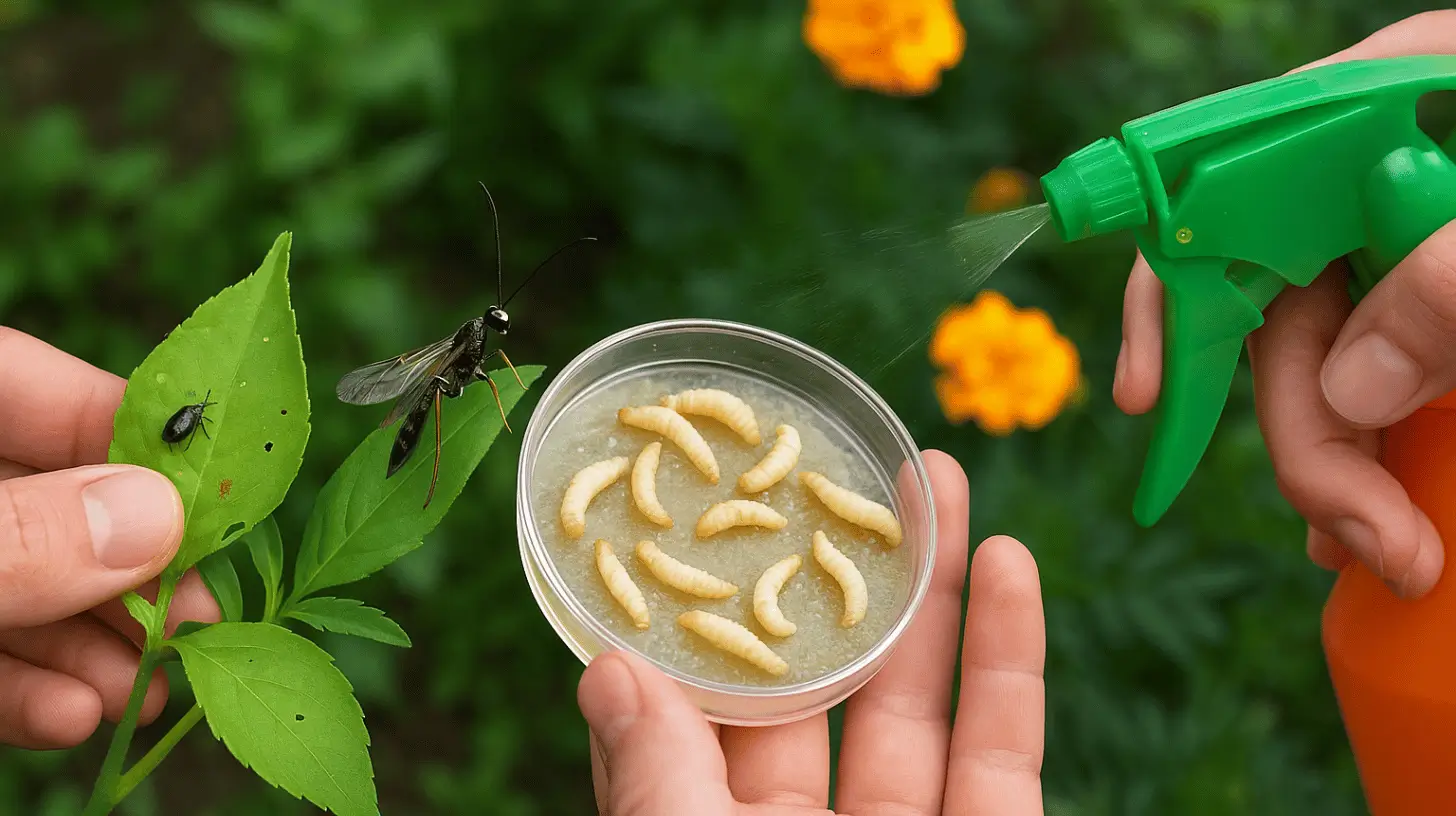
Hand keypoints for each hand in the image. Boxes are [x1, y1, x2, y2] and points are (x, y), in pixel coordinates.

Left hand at [0, 327, 219, 748]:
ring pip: (23, 586)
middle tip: (199, 617)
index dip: (130, 427)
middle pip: (49, 500)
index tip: (211, 489)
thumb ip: (21, 536)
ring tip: (149, 687)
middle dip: (130, 568)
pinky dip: (26, 689)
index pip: (27, 382)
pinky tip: (73, 716)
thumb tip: (160, 516)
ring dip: (93, 646)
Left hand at [576, 450, 1044, 814]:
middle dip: (830, 575)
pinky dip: (1013, 654)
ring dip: (932, 586)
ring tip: (934, 477)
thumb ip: (654, 778)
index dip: (704, 622)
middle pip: (820, 686)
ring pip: (919, 700)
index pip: (699, 718)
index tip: (704, 528)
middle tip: (833, 474)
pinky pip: (1007, 746)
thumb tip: (606, 668)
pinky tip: (1010, 560)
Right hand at [1115, 10, 1455, 598]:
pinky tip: (1382, 516)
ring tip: (1381, 551)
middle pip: (1273, 304)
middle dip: (1301, 432)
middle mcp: (1375, 174)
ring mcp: (1410, 241)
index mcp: (1381, 108)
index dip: (1171, 293)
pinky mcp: (1445, 306)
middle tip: (1360, 543)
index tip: (1147, 399)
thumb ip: (1451, 285)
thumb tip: (1353, 394)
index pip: (1224, 190)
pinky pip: (1382, 380)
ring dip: (1334, 463)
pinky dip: (1373, 454)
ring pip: (1324, 358)